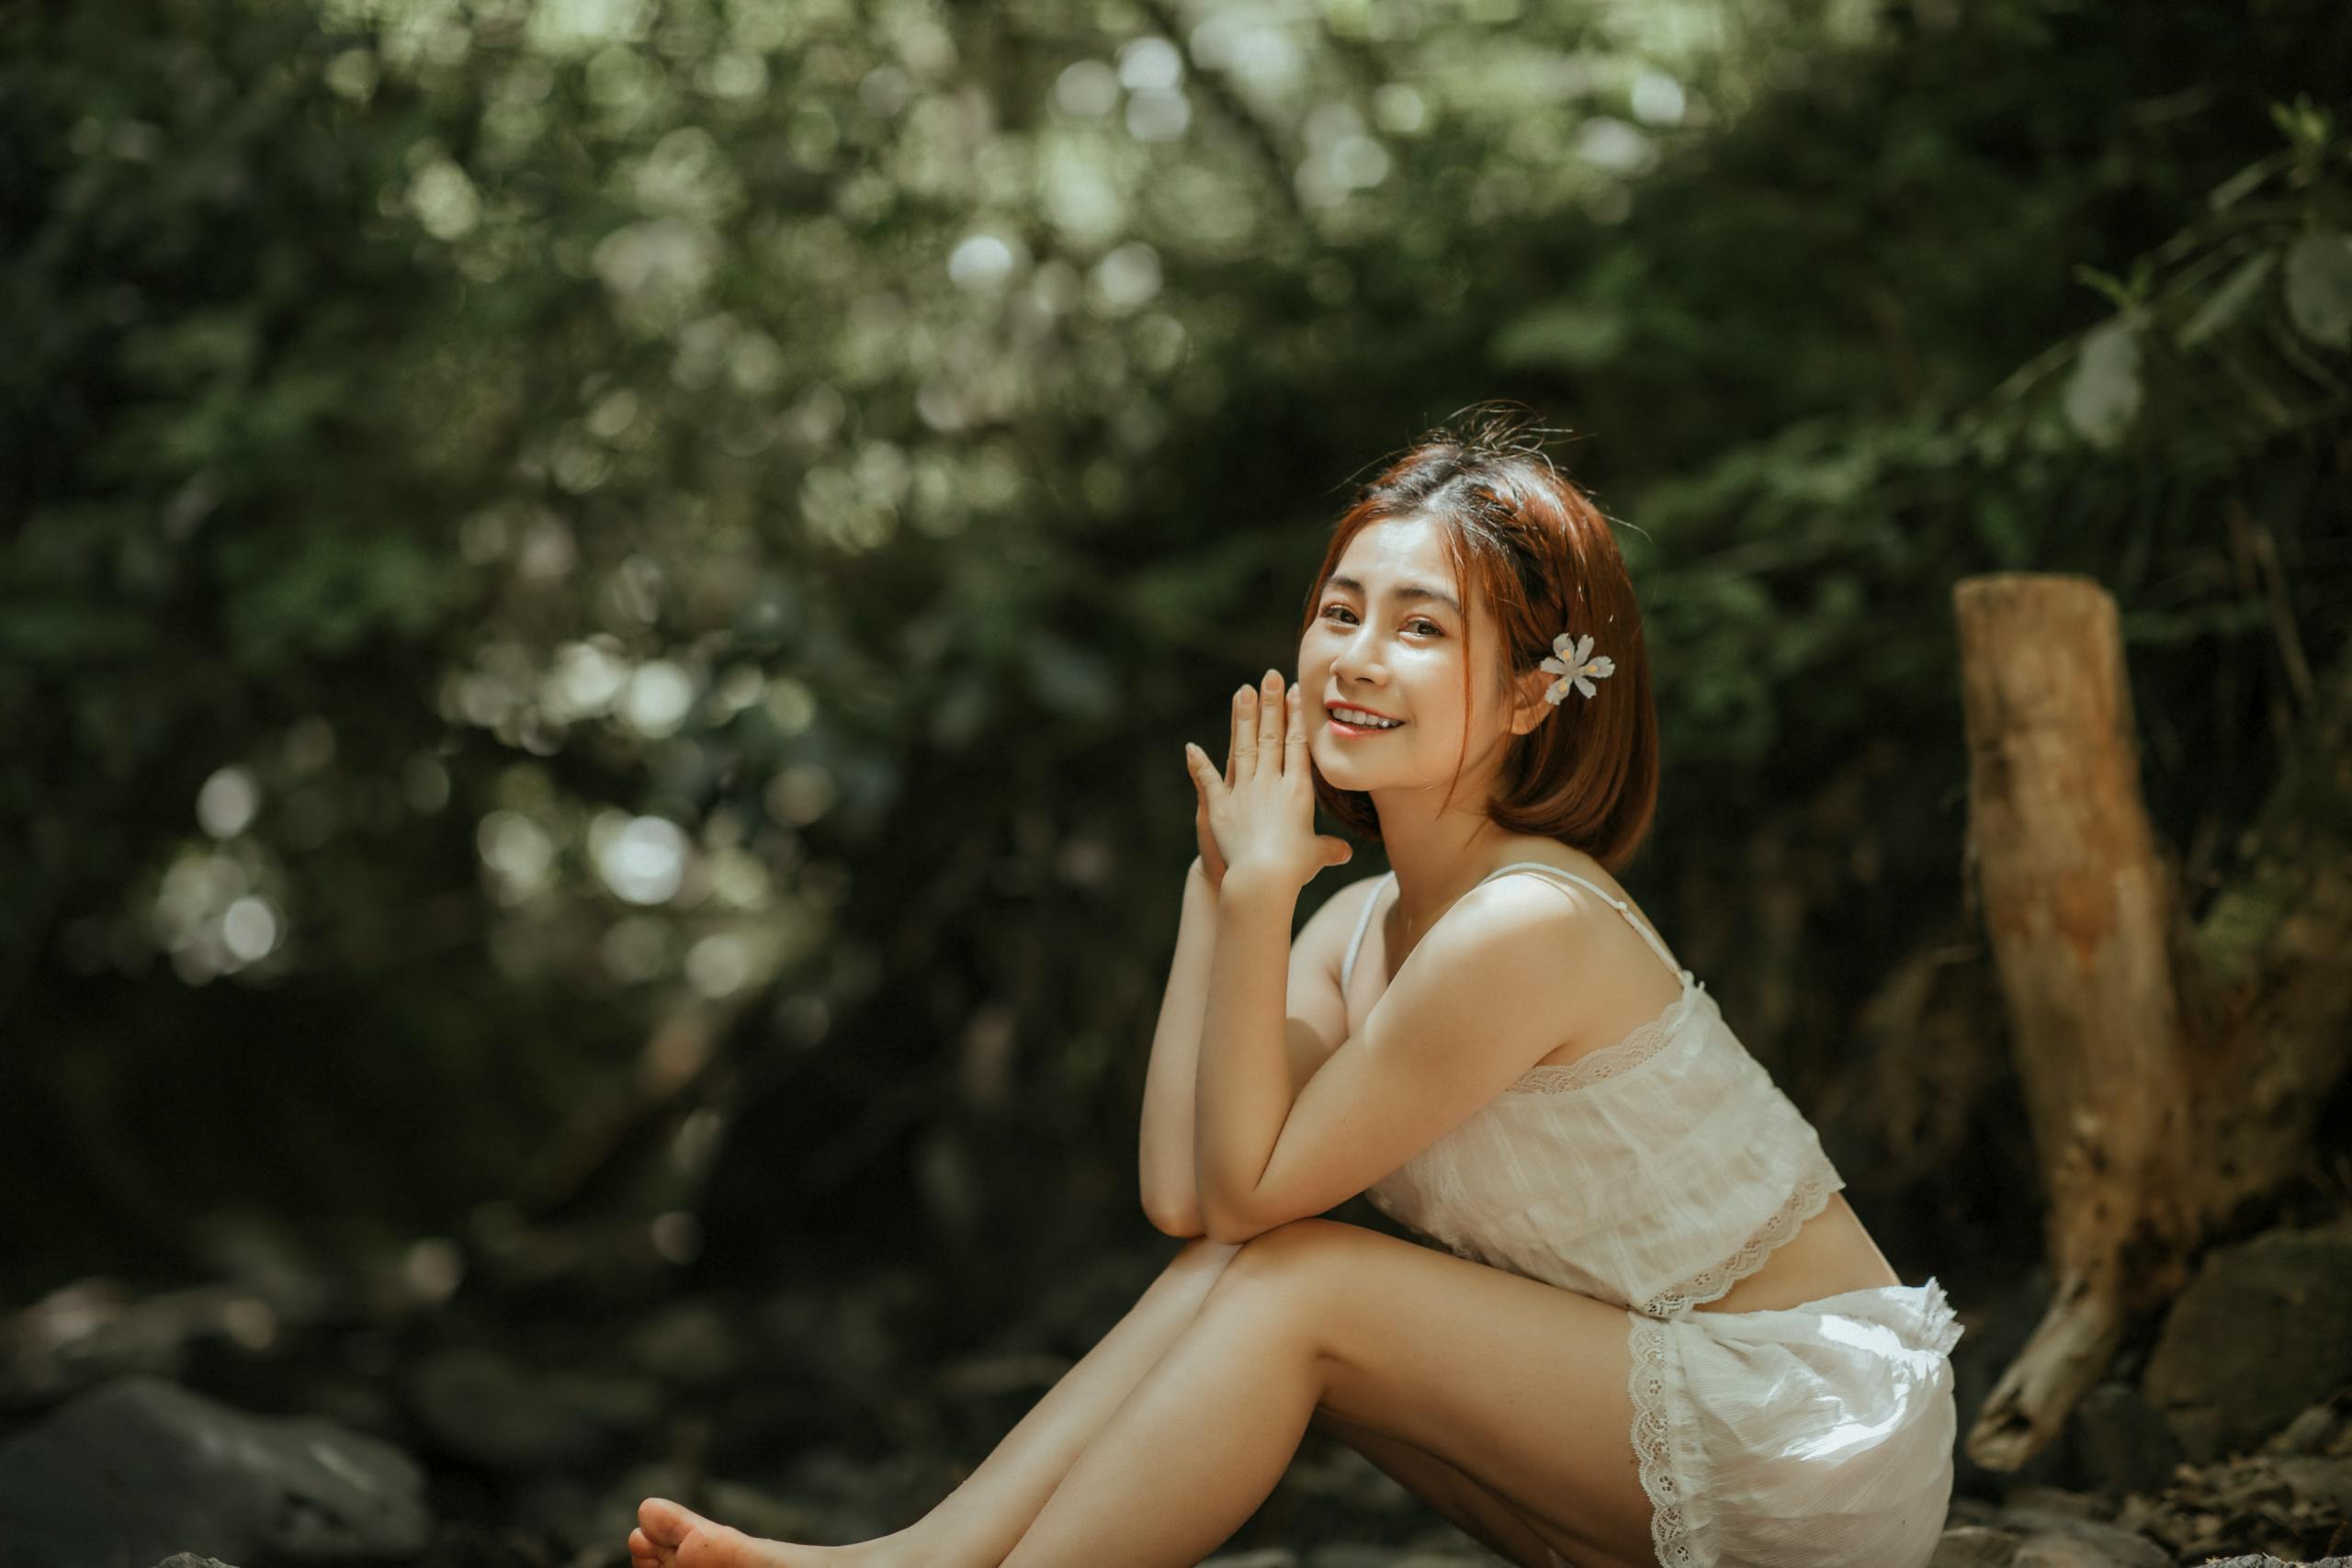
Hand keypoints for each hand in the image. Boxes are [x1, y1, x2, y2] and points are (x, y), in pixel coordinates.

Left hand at [1185, 669, 1352, 893]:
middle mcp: (1269, 783)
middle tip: (1269, 676)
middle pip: (1271, 737)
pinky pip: (1208, 780)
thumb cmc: (1294, 869)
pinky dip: (1198, 764)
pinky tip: (1191, 747)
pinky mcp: (1219, 806)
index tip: (1295, 692)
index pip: (1296, 745)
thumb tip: (1344, 853)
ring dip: (1242, 718)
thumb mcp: (1315, 857)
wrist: (1262, 878)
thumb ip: (1327, 849)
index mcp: (1296, 790)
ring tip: (1242, 691)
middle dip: (1271, 704)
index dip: (1296, 717)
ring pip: (1242, 747)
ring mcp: (1243, 791)